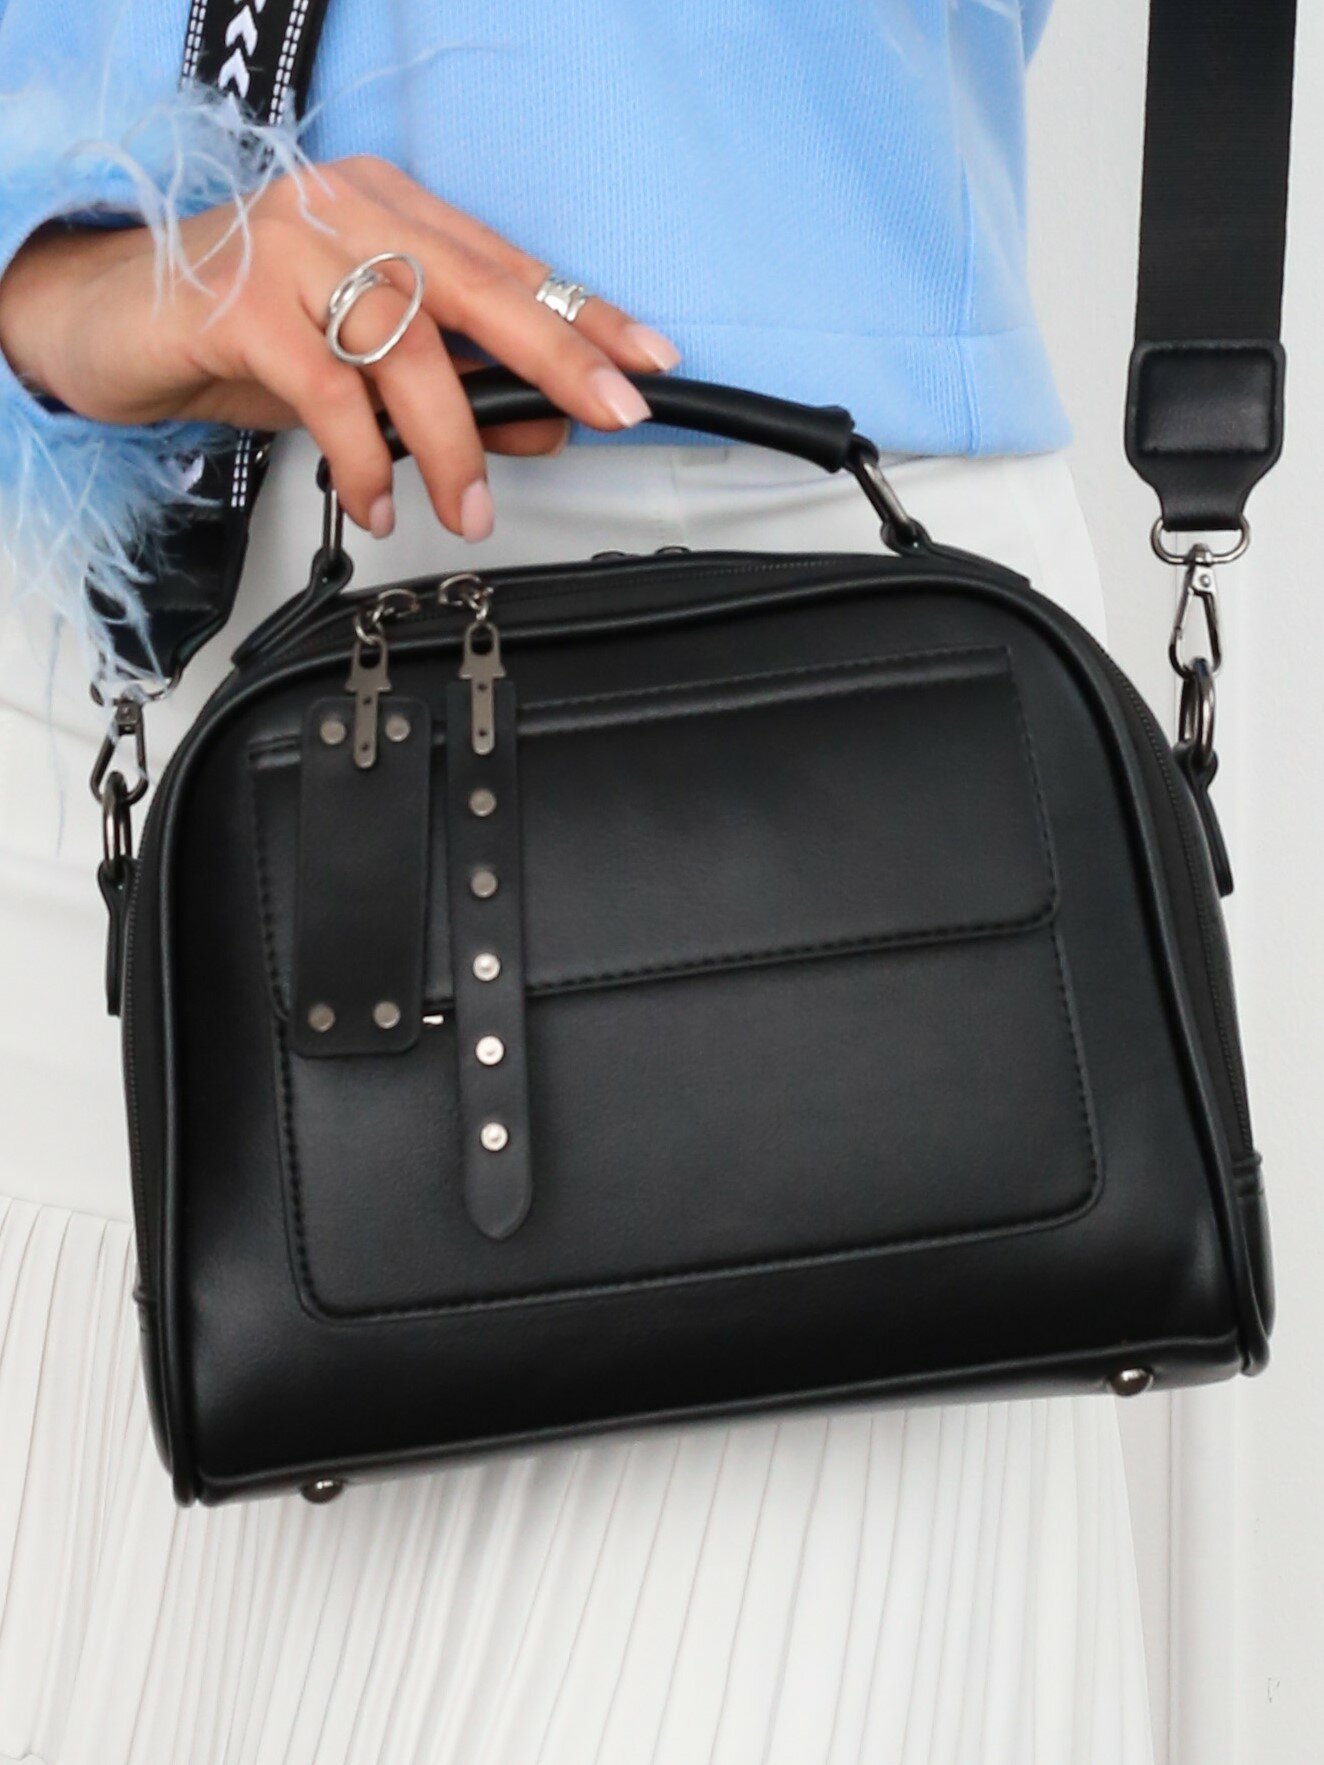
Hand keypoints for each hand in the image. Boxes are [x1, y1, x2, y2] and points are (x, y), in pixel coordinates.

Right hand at [0, 155, 680, 539]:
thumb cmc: (240, 333)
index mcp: (387, 210)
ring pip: (405, 342)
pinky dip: (364, 458)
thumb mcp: (362, 371)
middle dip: (558, 353)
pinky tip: (374, 502)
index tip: (648, 360)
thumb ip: (451, 393)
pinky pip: (328, 390)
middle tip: (612, 410)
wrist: (107, 322)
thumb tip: (546, 428)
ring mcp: (290, 249)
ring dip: (452, 440)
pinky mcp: (240, 303)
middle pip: (474, 283)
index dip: (582, 314)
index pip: (506, 263)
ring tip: (467, 508)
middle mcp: (345, 211)